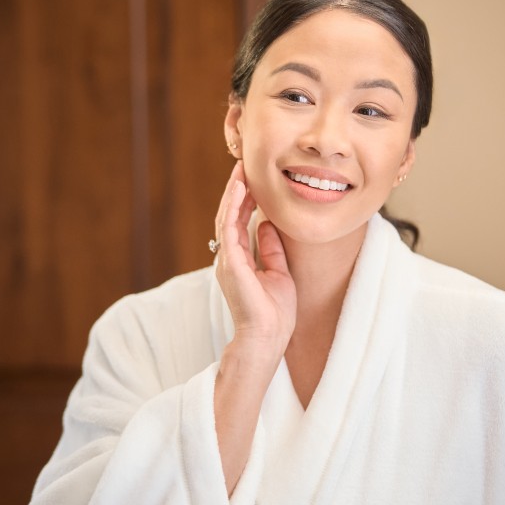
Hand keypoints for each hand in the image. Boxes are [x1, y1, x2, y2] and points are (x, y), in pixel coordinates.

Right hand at [213, 161, 296, 359]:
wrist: (268, 337)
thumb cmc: (274, 313)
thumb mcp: (278, 273)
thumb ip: (271, 249)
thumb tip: (268, 225)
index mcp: (239, 261)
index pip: (239, 223)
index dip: (245, 201)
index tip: (252, 180)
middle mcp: (229, 258)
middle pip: (229, 216)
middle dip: (236, 191)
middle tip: (243, 166)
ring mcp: (227, 260)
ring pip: (226, 217)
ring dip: (233, 193)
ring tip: (240, 171)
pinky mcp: (231, 263)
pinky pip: (229, 227)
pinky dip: (233, 206)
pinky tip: (240, 189)